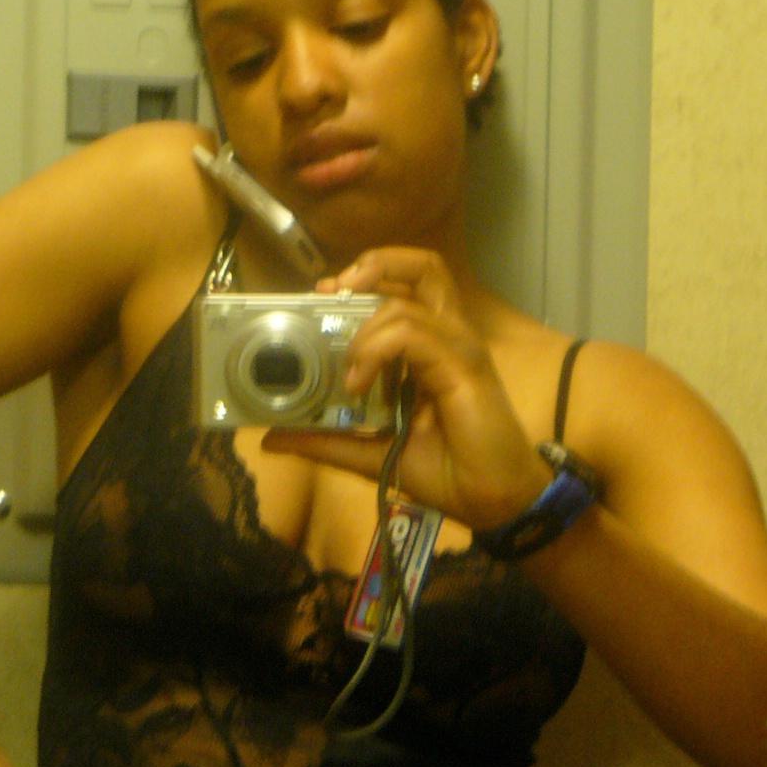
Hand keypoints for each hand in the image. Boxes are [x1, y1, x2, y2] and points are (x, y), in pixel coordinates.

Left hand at [263, 247, 548, 529]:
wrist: (492, 501)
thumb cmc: (447, 472)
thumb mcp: (371, 452)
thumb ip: (327, 439)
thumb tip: (274, 438)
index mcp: (431, 348)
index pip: (403, 287)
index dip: (363, 279)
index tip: (321, 294)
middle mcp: (448, 336)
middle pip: (422, 266)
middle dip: (372, 265)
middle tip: (332, 291)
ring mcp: (458, 346)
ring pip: (405, 300)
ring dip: (362, 331)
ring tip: (348, 373)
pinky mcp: (463, 364)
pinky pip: (411, 333)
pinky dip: (375, 350)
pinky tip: (361, 384)